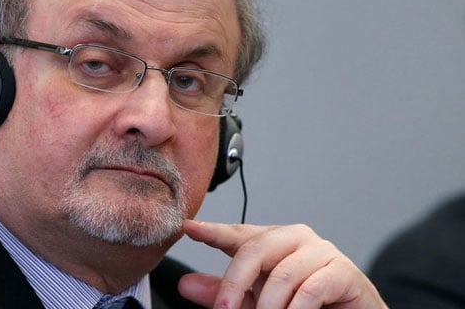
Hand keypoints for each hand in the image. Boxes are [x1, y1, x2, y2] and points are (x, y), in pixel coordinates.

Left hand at [178, 220, 385, 308]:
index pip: (237, 234)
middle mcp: (294, 238)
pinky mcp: (343, 271)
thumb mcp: (256, 302)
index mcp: (271, 242)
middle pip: (254, 249)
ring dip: (268, 306)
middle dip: (235, 283)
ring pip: (282, 274)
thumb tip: (186, 285)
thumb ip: (224, 293)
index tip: (188, 228)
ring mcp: (320, 251)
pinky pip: (312, 289)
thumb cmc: (303, 307)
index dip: (212, 231)